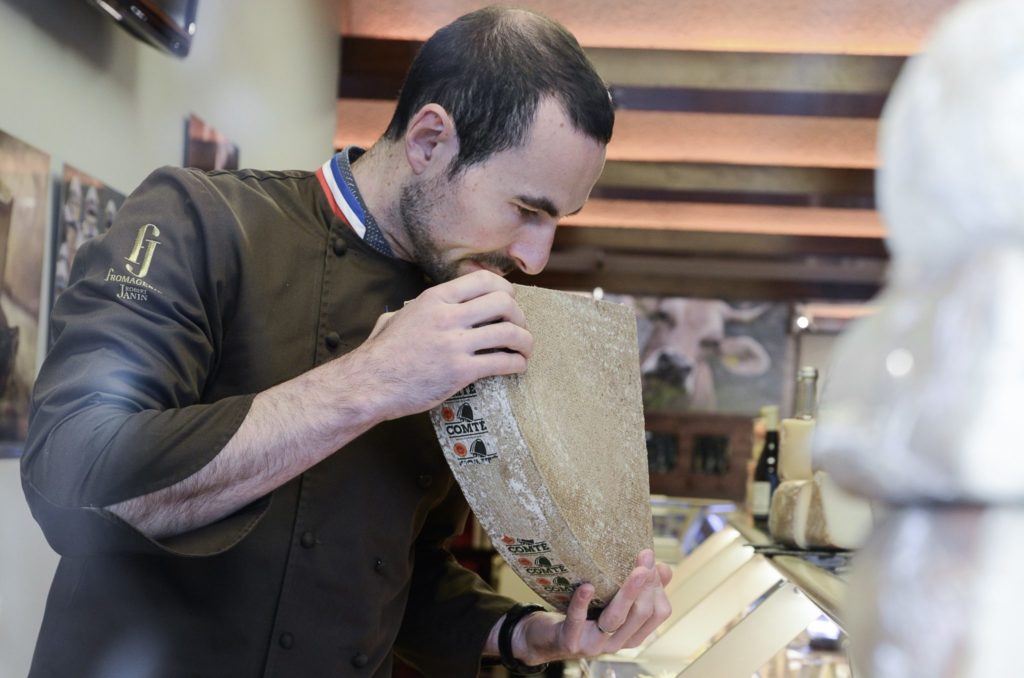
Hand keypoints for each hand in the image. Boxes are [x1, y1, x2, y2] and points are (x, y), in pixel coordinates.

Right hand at [353, 270, 532, 421]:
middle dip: (519, 316)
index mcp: (435, 298)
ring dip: (525, 342)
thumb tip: (432, 305)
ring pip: (509, 333)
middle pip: (504, 303)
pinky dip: (516, 364)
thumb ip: (421, 308)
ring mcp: (455, 344)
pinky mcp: (460, 371)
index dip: (505, 290)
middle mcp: (448, 316)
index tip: (509, 302)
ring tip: (524, 349)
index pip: (484, 280)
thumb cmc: (381, 353)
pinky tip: (517, 366)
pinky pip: (502, 362)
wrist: (370, 383)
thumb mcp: (399, 317)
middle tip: (519, 328)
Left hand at [512, 549, 672, 664]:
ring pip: (615, 618)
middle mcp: (617, 642)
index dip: (658, 588)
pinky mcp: (570, 641)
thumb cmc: (584, 616)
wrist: (546, 639)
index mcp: (632, 633)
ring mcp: (594, 644)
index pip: (658, 613)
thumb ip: (638, 589)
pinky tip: (587, 586)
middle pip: (640, 613)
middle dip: (645, 584)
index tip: (653, 562)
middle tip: (646, 557)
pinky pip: (578, 620)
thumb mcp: (612, 601)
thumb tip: (666, 569)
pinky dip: (582, 603)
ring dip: (627, 592)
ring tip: (635, 570)